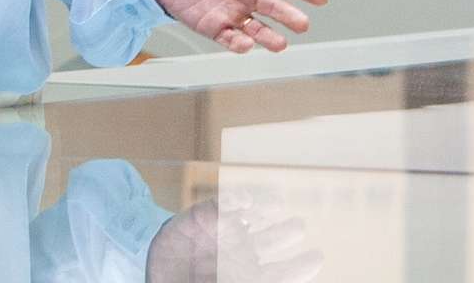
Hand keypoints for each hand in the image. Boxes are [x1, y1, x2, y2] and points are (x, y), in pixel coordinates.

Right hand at [148, 192, 322, 282]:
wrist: (156, 275)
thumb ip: (262, 281)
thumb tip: (290, 274)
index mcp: (247, 276)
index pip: (281, 272)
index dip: (300, 266)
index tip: (317, 257)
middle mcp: (239, 254)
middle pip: (271, 240)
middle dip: (286, 232)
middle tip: (299, 225)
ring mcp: (222, 234)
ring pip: (251, 218)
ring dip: (264, 210)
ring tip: (275, 205)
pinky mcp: (202, 218)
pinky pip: (220, 204)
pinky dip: (232, 200)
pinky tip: (243, 200)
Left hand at [150, 0, 330, 52]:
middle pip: (275, 8)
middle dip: (290, 17)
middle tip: (303, 24)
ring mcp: (231, 12)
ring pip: (258, 29)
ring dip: (270, 37)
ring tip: (282, 44)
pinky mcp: (213, 27)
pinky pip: (230, 38)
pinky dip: (240, 44)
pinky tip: (247, 45)